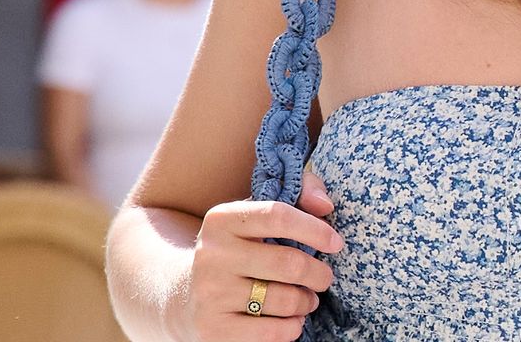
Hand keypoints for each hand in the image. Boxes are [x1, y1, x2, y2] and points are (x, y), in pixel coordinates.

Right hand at [187, 167, 341, 339]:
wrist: (185, 296)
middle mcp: (211, 254)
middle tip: (324, 279)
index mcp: (222, 219)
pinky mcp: (212, 329)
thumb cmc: (240, 249)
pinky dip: (292, 328)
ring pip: (285, 301)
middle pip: (289, 264)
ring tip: (306, 299)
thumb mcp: (258, 215)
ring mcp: (209, 294)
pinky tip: (291, 320)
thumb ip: (299, 193)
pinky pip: (273, 333)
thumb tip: (324, 205)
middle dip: (319, 274)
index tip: (336, 243)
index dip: (315, 230)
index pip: (279, 216)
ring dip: (307, 302)